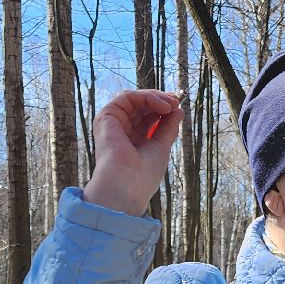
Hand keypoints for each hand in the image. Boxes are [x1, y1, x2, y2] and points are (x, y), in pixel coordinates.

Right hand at [81, 89, 182, 217]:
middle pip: (142, 107)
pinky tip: (161, 106)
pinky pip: (127, 97)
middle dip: (161, 101)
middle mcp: (122, 132)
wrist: (126, 186)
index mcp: (134, 141)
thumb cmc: (143, 175)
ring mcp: (113, 124)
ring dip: (155, 98)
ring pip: (135, 100)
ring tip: (171, 104)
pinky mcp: (106, 118)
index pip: (149, 118)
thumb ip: (168, 128)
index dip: (163, 110)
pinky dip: (146, 97)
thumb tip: (178, 110)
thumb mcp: (162, 147)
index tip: (178, 108)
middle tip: (176, 103)